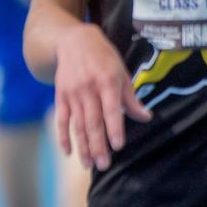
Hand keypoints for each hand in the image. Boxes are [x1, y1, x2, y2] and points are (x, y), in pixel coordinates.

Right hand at [54, 24, 151, 170]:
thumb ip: (131, 98)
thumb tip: (146, 117)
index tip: (118, 146)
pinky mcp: (60, 96)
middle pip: (92, 121)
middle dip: (98, 145)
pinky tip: (68, 153)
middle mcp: (88, 89)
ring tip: (89, 164)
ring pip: (77, 124)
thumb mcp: (121, 72)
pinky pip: (61, 120)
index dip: (114, 128)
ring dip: (83, 146)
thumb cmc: (103, 58)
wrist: (73, 41)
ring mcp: (72, 93)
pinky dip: (63, 137)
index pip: (111, 109)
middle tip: (104, 165)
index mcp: (107, 81)